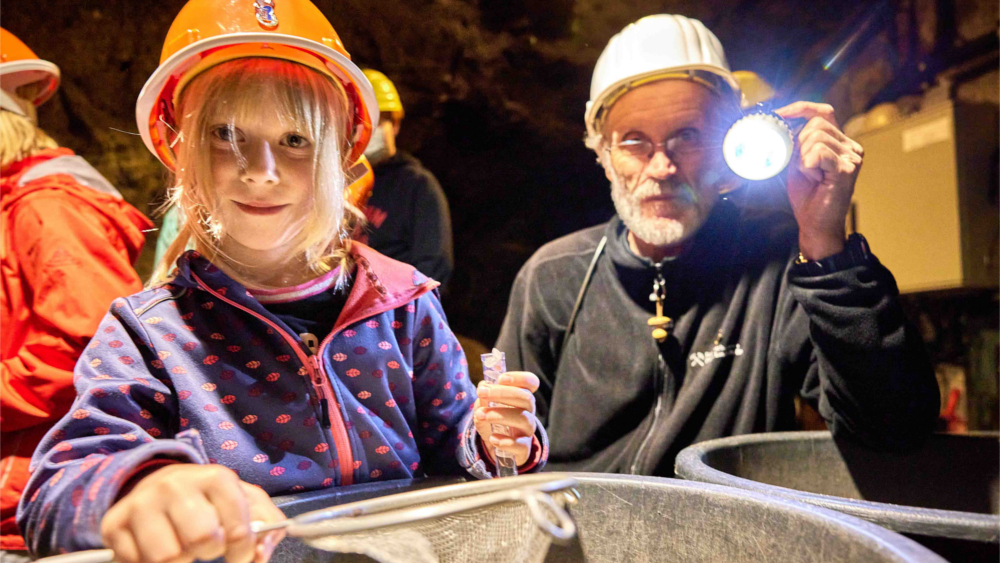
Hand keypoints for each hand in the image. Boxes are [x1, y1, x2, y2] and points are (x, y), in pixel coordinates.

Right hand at [101, 464, 285, 562]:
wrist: (159, 484)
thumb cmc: (209, 499)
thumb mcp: (244, 501)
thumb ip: (267, 523)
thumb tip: (261, 550)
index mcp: (215, 478)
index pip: (238, 529)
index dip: (243, 551)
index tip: (240, 556)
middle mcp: (176, 485)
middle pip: (201, 541)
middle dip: (208, 552)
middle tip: (205, 547)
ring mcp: (142, 502)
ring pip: (167, 558)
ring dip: (179, 561)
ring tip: (182, 546)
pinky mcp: (114, 523)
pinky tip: (156, 548)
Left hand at [473, 371, 539, 465]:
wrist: (498, 447)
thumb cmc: (494, 421)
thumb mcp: (486, 407)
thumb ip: (484, 397)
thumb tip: (483, 386)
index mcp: (522, 397)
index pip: (531, 382)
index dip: (520, 378)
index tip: (501, 378)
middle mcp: (528, 412)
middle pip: (526, 398)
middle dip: (503, 393)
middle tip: (481, 392)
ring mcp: (527, 430)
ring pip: (524, 419)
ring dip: (500, 415)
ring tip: (480, 415)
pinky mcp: (524, 449)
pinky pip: (521, 445)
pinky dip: (506, 441)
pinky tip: (493, 438)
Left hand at [774, 102, 863, 259]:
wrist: (815, 224)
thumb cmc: (807, 195)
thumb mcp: (796, 162)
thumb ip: (795, 142)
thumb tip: (780, 122)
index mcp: (839, 142)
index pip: (823, 111)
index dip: (800, 108)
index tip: (778, 114)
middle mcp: (850, 146)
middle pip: (817, 124)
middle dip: (799, 143)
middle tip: (801, 166)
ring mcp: (852, 156)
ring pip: (816, 137)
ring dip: (803, 157)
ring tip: (810, 175)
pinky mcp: (849, 168)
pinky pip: (819, 152)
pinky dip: (808, 164)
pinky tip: (815, 178)